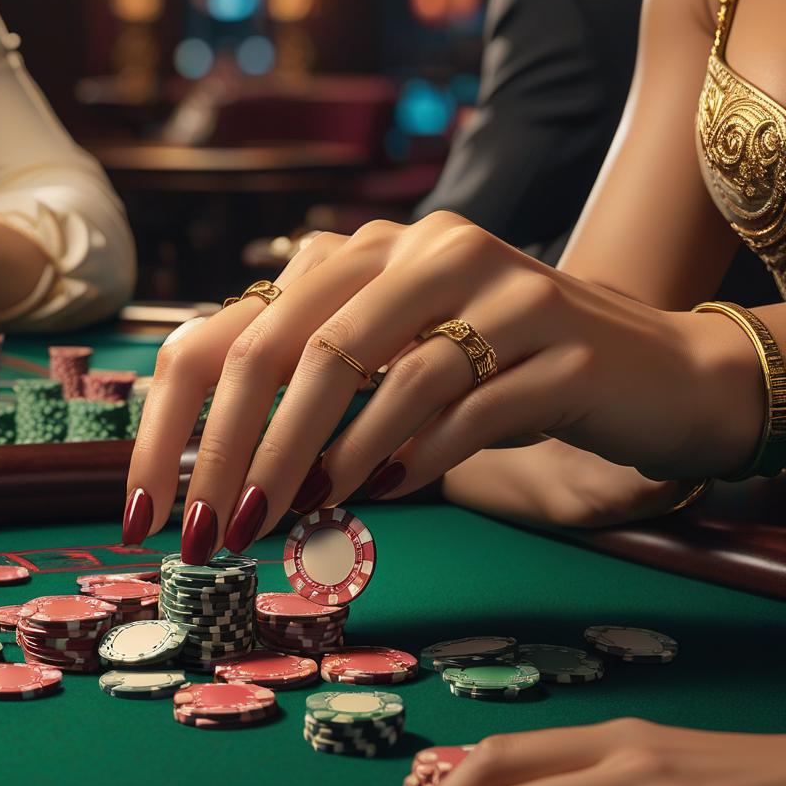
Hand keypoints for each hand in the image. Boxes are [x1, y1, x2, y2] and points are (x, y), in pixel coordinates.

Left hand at [125, 213, 762, 556]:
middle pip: (291, 349)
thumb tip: (207, 473)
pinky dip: (412, 459)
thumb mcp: (389, 360)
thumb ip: (308, 389)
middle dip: (235, 453)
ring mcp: (497, 288)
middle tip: (212, 535)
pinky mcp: (557, 344)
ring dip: (319, 463)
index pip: (228, 331)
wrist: (642, 367)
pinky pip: (463, 409)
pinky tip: (390, 491)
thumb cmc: (492, 373)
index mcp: (361, 253)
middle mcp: (422, 250)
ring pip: (376, 374)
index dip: (171, 426)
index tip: (143, 513)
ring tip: (293, 519)